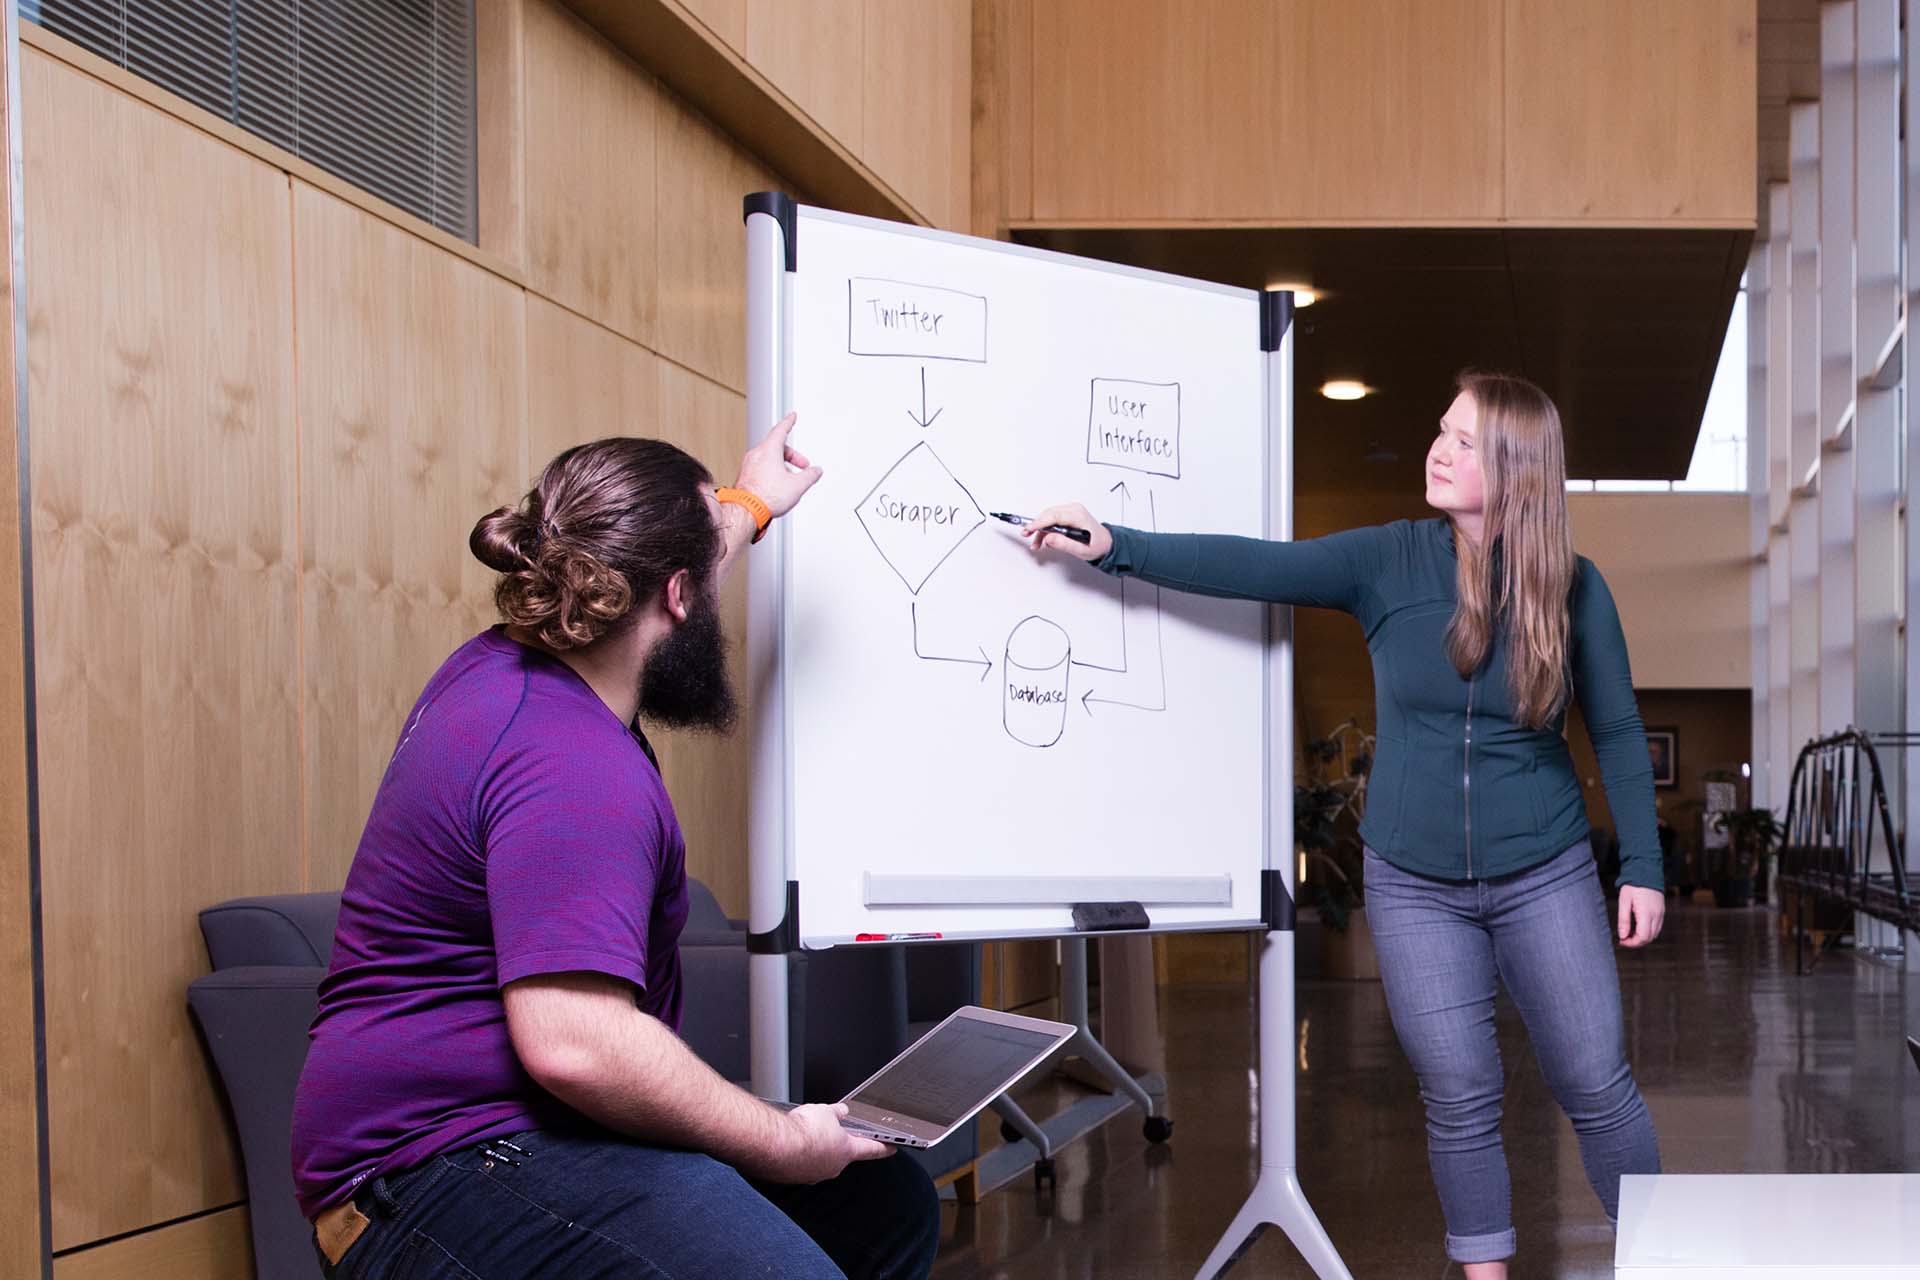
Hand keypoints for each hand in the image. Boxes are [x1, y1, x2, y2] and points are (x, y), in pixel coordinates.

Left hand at [736, 413, 823, 518]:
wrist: (747, 510)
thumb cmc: (766, 496)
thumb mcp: (797, 485)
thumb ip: (810, 475)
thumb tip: (816, 471)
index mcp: (769, 450)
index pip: (780, 430)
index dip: (788, 422)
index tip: (791, 416)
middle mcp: (756, 455)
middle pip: (776, 447)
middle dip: (792, 456)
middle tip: (802, 466)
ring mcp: (748, 465)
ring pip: (768, 459)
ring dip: (781, 465)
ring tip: (790, 480)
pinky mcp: (745, 476)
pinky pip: (761, 468)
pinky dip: (771, 472)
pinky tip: (777, 486)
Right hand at [764, 1103, 891, 1183]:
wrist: (775, 1145)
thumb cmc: (802, 1131)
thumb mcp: (825, 1111)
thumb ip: (836, 1113)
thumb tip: (841, 1112)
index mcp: (846, 1151)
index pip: (872, 1149)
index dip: (884, 1147)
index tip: (893, 1148)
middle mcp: (832, 1167)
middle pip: (841, 1153)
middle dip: (836, 1141)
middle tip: (827, 1127)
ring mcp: (813, 1175)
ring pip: (819, 1159)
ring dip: (815, 1147)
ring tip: (803, 1131)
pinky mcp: (795, 1177)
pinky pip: (801, 1164)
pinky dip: (799, 1154)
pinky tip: (792, 1141)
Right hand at [1019, 502, 1111, 561]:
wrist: (1105, 543)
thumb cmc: (1097, 545)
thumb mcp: (1082, 550)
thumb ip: (1064, 544)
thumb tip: (1048, 539)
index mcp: (1078, 515)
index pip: (1054, 516)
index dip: (1039, 523)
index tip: (1028, 529)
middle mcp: (1073, 510)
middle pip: (1048, 515)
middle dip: (1036, 526)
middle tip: (1026, 535)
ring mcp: (1070, 511)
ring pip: (1048, 517)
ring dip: (1040, 530)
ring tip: (1036, 544)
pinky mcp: (1067, 515)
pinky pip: (1051, 519)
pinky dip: (1045, 529)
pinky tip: (1042, 539)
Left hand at [1616, 885, 1664, 947]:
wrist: (1646, 872)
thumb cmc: (1633, 885)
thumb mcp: (1624, 901)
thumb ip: (1623, 920)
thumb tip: (1622, 936)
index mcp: (1646, 913)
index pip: (1643, 937)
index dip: (1632, 943)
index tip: (1621, 940)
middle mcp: (1656, 915)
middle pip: (1649, 938)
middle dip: (1636, 942)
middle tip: (1623, 938)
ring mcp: (1661, 914)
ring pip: (1654, 934)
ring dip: (1642, 937)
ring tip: (1629, 933)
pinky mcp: (1662, 912)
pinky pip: (1657, 927)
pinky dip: (1648, 931)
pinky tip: (1637, 927)